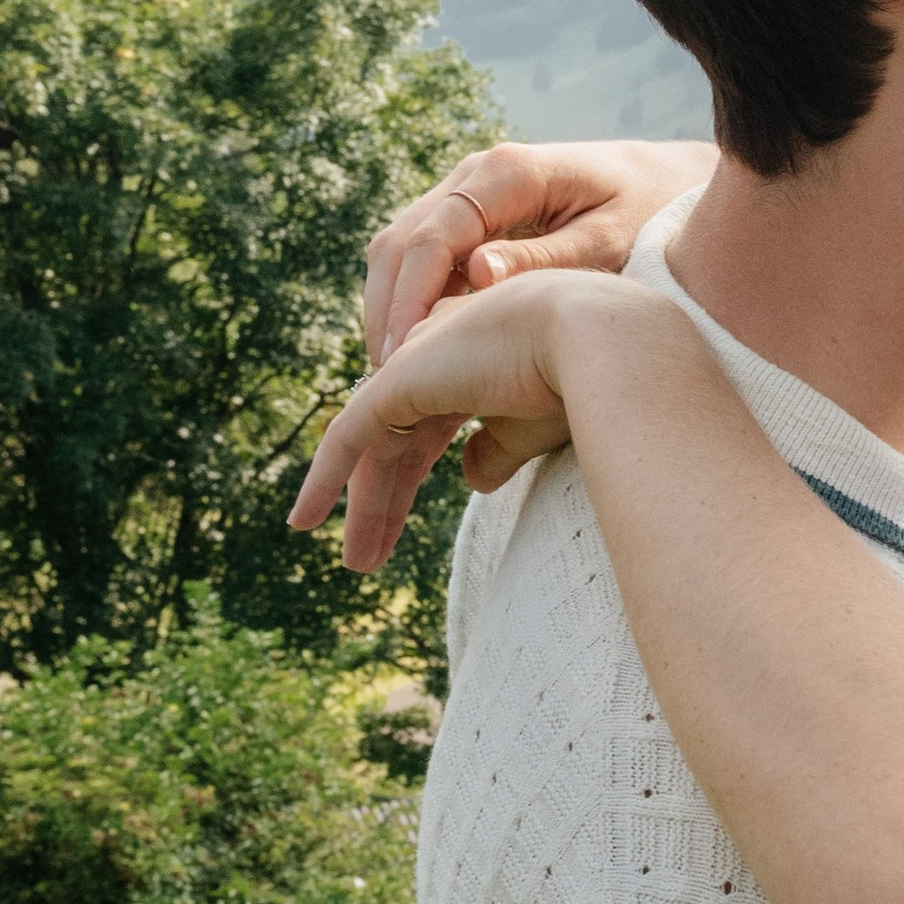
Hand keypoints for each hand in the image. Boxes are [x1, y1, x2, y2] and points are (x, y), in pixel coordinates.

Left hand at [293, 270, 675, 569]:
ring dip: (366, 507)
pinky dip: (324, 480)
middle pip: (399, 439)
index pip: (432, 424)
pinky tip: (305, 521)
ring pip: (375, 446)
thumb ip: (498, 450)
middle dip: (386, 498)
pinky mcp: (397, 380)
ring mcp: (416, 362)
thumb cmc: (585, 383)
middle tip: (372, 553)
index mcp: (478, 358)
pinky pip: (348, 439)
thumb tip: (470, 479)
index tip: (406, 518)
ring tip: (359, 564)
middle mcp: (440, 353)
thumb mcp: (536, 428)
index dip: (414, 473)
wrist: (598, 339)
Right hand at [363, 139, 715, 364]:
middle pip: (399, 241)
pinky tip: (417, 354)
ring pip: (399, 248)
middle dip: (385, 311)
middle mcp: (475, 174)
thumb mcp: (609, 240)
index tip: (399, 360)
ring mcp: (466, 191)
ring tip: (391, 379)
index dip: (409, 299)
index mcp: (508, 173)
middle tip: (382, 382)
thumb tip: (476, 274)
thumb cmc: (648, 212)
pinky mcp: (469, 215)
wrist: (664, 180)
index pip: (433, 236)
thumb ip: (547, 258)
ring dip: (389, 309)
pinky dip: (410, 301)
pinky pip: (421, 257)